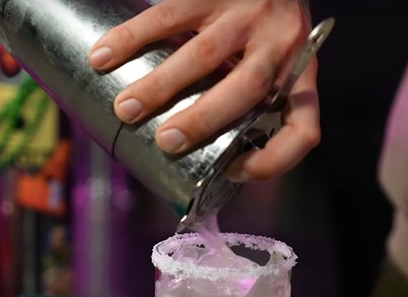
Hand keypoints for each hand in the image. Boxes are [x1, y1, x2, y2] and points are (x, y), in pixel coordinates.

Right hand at [88, 0, 320, 181]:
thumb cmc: (266, 25)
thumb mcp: (276, 61)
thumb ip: (254, 96)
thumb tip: (201, 150)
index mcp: (300, 74)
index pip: (304, 129)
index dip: (274, 161)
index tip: (233, 170)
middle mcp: (280, 45)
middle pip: (246, 90)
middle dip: (202, 120)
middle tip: (165, 140)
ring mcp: (247, 13)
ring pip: (205, 54)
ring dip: (160, 85)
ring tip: (126, 109)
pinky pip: (168, 15)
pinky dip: (132, 38)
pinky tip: (103, 57)